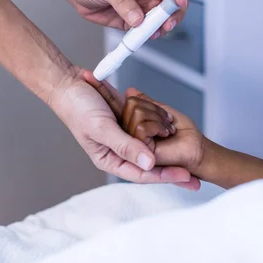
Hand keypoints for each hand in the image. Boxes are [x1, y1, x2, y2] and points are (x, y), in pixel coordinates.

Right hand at [51, 68, 192, 184]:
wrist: (68, 83)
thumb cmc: (77, 108)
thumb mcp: (102, 128)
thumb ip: (125, 146)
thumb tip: (149, 163)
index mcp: (109, 158)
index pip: (141, 173)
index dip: (164, 175)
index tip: (185, 175)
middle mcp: (117, 149)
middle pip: (149, 164)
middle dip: (172, 169)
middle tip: (194, 179)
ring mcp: (124, 134)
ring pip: (151, 146)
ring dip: (168, 148)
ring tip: (189, 155)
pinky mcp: (126, 119)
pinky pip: (147, 127)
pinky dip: (159, 126)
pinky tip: (174, 128)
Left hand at [61, 0, 188, 35]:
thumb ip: (122, 1)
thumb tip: (138, 18)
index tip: (178, 2)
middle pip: (174, 0)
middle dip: (174, 13)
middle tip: (167, 24)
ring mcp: (144, 5)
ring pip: (164, 17)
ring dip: (163, 26)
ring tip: (154, 32)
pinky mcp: (136, 19)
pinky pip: (149, 28)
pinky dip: (150, 34)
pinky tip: (144, 36)